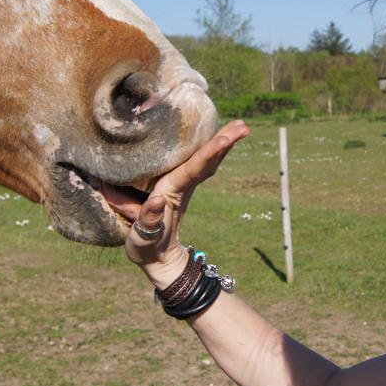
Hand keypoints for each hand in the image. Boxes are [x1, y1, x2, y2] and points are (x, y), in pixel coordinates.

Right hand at [100, 120, 248, 287]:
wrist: (159, 260)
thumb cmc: (147, 248)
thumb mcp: (142, 237)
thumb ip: (147, 220)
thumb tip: (155, 200)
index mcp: (172, 193)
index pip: (194, 169)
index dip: (208, 153)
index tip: (224, 139)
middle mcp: (182, 186)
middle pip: (208, 161)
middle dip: (225, 142)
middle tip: (242, 125)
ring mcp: (184, 187)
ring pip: (207, 161)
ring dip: (223, 143)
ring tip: (239, 126)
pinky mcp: (180, 188)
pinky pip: (199, 165)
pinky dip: (211, 152)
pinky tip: (219, 140)